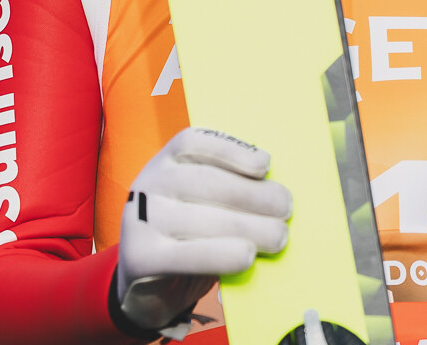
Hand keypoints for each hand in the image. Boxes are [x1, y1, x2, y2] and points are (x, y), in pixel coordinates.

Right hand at [114, 127, 292, 335]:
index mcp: (165, 162)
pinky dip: (223, 254)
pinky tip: (247, 255)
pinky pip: (188, 255)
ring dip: (249, 227)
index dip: (231, 149)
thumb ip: (227, 191)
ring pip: (202, 219)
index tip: (265, 165)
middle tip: (286, 209)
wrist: (143, 284)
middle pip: (205, 181)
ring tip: (279, 237)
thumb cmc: (185, 236)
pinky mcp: (141, 257)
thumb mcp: (197, 203)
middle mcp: (149, 184)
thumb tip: (276, 191)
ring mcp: (140, 220)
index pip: (193, 142)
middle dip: (253, 194)